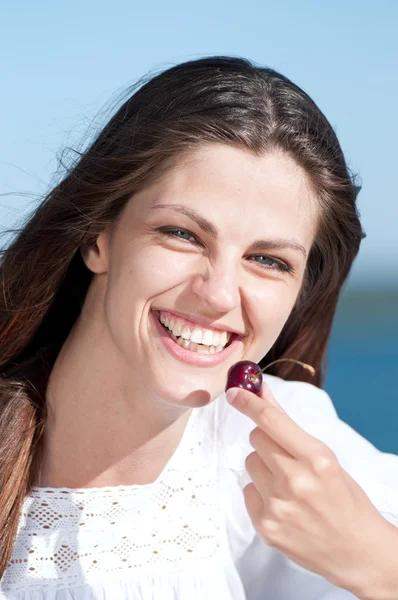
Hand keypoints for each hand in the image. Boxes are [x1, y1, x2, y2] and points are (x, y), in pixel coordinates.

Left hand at [226, 383, 397, 597]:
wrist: (357, 551)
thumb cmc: (345, 499)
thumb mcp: (326, 458)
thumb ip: (290, 427)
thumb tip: (262, 393)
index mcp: (317, 459)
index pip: (272, 421)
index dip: (249, 403)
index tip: (234, 392)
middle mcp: (295, 480)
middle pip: (256, 439)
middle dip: (267, 441)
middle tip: (287, 457)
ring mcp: (278, 505)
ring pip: (251, 463)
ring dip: (264, 468)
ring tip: (289, 486)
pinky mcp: (266, 526)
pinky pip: (248, 490)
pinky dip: (260, 493)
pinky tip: (283, 505)